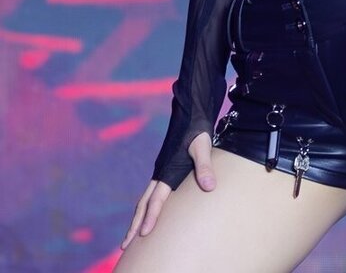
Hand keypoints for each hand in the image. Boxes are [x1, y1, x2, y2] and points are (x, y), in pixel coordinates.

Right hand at [120, 131, 215, 249]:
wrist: (190, 112)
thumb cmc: (197, 129)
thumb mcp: (203, 146)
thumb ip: (205, 166)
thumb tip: (208, 187)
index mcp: (167, 170)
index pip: (156, 199)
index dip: (151, 217)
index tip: (144, 235)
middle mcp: (161, 173)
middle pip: (143, 204)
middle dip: (134, 225)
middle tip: (124, 246)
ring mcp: (162, 171)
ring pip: (145, 199)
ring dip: (138, 217)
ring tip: (132, 236)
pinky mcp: (166, 169)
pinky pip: (152, 193)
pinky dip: (146, 207)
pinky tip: (148, 213)